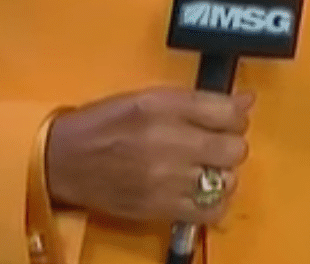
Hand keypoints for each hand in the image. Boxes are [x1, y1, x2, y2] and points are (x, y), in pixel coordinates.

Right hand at [45, 87, 253, 226]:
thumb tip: (245, 101)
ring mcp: (164, 179)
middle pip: (232, 148)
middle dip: (231, 143)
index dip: (237, 112)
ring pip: (226, 180)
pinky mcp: (161, 209)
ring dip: (223, 172)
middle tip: (217, 141)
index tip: (233, 114)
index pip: (224, 110)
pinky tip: (202, 190)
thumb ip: (195, 100)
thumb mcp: (146, 97)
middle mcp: (166, 141)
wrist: (64, 161)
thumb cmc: (104, 123)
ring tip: (206, 166)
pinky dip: (214, 201)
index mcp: (160, 105)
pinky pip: (210, 211)